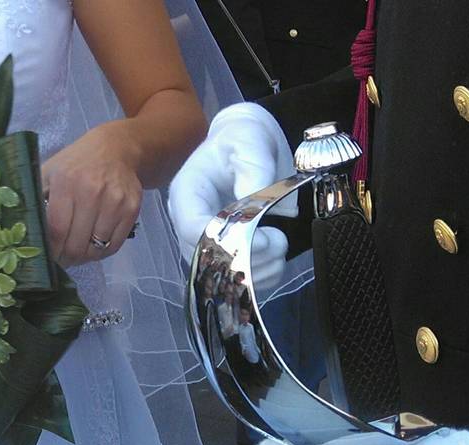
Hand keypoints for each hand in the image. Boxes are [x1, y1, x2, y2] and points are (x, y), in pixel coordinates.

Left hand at [42, 122, 142, 267]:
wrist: (115, 149)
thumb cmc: (76, 164)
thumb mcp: (50, 172)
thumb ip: (36, 199)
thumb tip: (24, 232)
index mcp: (66, 182)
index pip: (57, 230)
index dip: (52, 250)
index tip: (47, 257)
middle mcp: (92, 191)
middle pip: (77, 244)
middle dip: (66, 258)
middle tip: (61, 259)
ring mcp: (115, 201)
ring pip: (96, 248)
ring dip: (84, 257)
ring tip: (76, 251)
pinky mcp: (132, 209)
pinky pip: (114, 245)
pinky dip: (101, 252)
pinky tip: (92, 245)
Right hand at [168, 102, 295, 272]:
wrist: (250, 148)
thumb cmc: (244, 140)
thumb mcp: (250, 142)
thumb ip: (254, 172)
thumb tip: (256, 208)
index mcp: (187, 193)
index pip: (193, 229)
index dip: (227, 240)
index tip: (264, 236)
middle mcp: (189, 223)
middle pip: (207, 259)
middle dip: (249, 259)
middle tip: (279, 240)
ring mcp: (204, 242)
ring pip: (222, 277)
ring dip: (259, 269)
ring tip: (280, 242)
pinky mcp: (222, 255)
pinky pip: (239, 279)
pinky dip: (264, 275)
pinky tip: (277, 253)